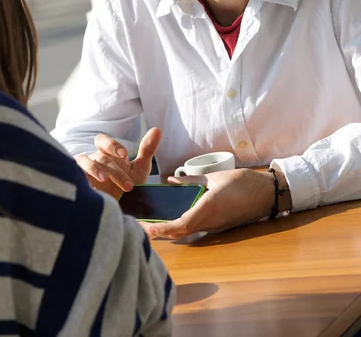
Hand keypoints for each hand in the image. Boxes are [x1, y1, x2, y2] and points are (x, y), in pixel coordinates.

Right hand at [75, 127, 160, 199]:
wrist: (120, 210)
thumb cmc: (127, 185)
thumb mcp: (139, 168)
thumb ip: (147, 149)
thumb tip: (157, 129)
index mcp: (107, 154)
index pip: (103, 141)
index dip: (112, 145)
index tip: (125, 154)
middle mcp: (93, 160)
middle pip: (100, 157)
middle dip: (114, 170)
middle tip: (128, 185)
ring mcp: (83, 172)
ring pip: (84, 163)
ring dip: (94, 169)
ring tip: (104, 180)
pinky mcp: (78, 185)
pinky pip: (74, 177)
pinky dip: (81, 179)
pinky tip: (91, 188)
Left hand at [141, 168, 290, 238]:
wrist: (268, 194)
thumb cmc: (243, 182)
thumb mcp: (215, 177)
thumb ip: (192, 180)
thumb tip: (171, 181)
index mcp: (209, 208)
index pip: (182, 225)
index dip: (164, 230)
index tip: (149, 229)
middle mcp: (211, 222)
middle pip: (182, 233)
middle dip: (162, 232)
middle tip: (143, 227)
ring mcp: (216, 227)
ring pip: (188, 232)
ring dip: (171, 231)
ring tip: (153, 224)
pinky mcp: (220, 226)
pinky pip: (197, 228)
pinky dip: (182, 226)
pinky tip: (172, 219)